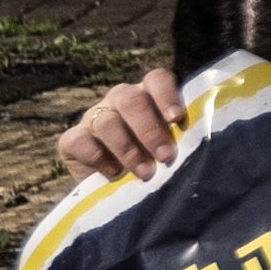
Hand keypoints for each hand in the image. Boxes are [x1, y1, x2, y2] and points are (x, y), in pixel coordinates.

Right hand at [54, 72, 182, 181]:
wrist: (113, 190)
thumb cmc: (152, 164)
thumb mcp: (168, 149)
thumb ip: (180, 140)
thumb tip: (199, 147)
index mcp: (148, 95)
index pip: (157, 79)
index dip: (167, 96)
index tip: (177, 119)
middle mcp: (120, 100)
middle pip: (132, 100)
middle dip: (150, 130)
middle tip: (165, 156)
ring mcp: (93, 117)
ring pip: (107, 122)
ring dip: (128, 149)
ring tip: (145, 172)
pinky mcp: (71, 139)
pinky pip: (80, 141)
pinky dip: (98, 158)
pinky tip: (113, 173)